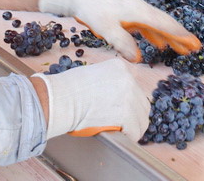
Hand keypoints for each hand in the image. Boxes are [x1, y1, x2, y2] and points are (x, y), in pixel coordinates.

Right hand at [33, 58, 149, 139]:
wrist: (61, 99)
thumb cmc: (68, 89)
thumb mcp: (93, 74)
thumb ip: (109, 82)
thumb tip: (115, 97)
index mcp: (119, 67)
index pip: (135, 87)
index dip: (131, 101)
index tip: (125, 110)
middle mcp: (128, 78)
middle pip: (142, 102)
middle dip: (135, 115)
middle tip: (125, 125)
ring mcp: (129, 95)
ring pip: (142, 117)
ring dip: (134, 127)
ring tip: (124, 133)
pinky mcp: (126, 113)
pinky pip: (135, 130)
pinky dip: (130, 136)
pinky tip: (121, 137)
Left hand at [38, 0, 200, 61]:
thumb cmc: (92, 9)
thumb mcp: (106, 28)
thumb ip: (122, 43)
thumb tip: (138, 59)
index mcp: (139, 11)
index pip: (165, 24)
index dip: (180, 35)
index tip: (195, 44)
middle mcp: (140, 9)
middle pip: (165, 24)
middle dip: (180, 36)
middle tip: (195, 48)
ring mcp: (134, 10)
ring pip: (156, 25)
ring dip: (169, 37)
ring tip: (181, 49)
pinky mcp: (127, 13)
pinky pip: (146, 25)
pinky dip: (155, 34)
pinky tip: (158, 43)